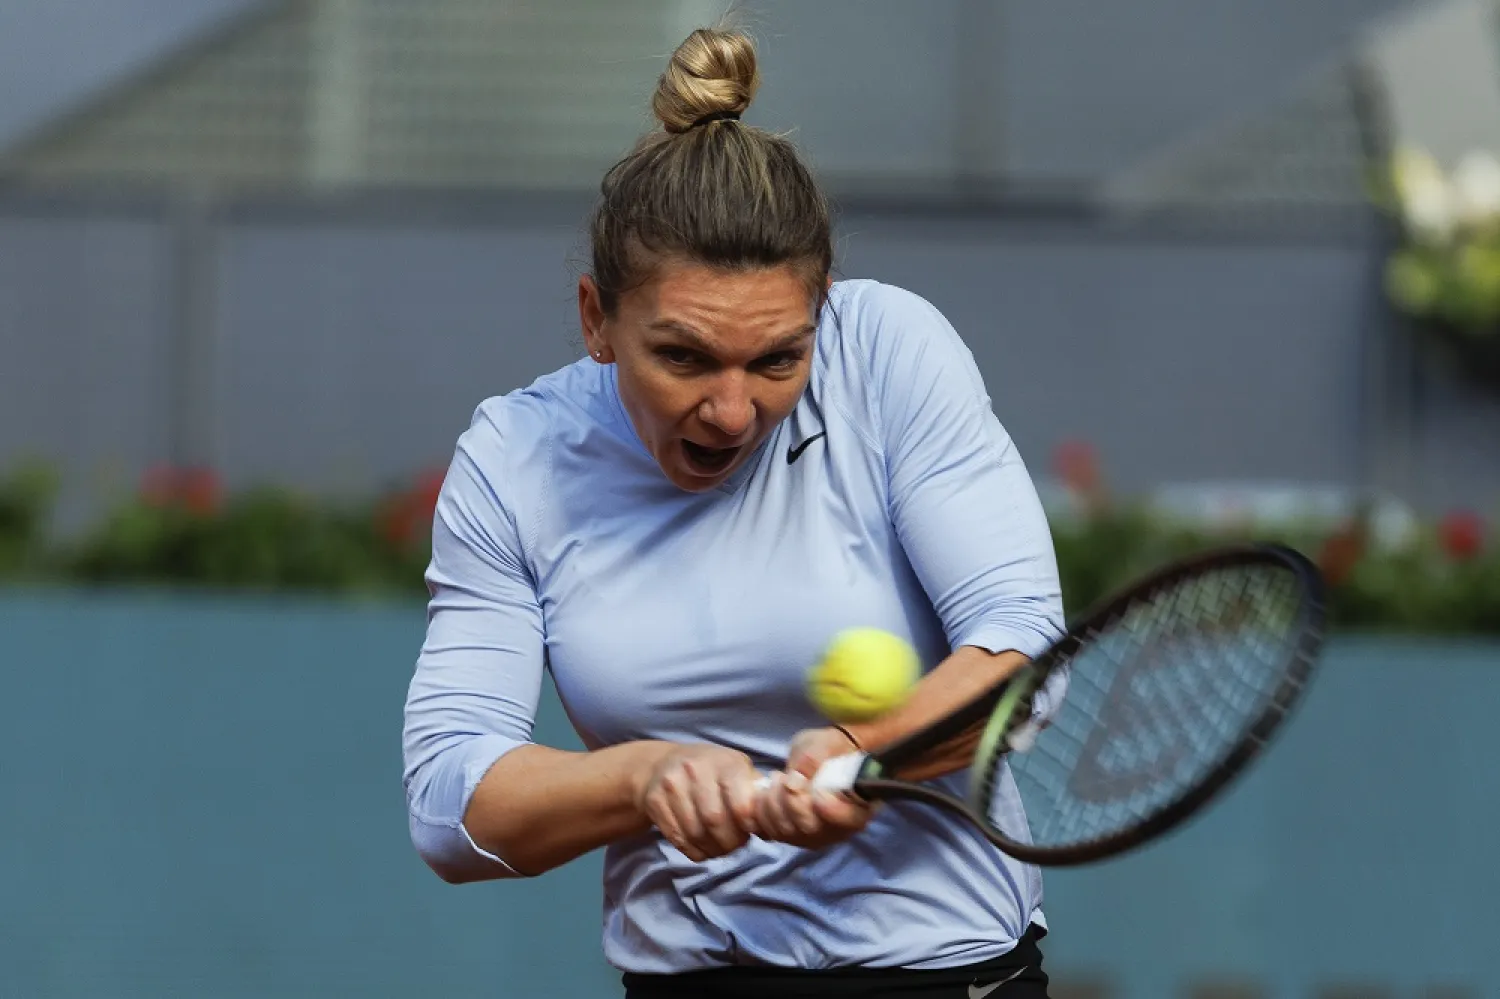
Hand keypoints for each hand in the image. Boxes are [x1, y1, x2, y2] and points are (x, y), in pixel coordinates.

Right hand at [632, 744, 760, 861]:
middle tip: (736, 844)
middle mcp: (695, 769)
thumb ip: (755, 793)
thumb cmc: (711, 771)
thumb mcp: (736, 770)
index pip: (739, 801)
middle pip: (715, 820)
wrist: (663, 764)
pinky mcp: (655, 801)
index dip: (747, 823)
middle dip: (730, 841)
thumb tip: (773, 822)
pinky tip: (704, 847)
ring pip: (696, 833)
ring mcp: (671, 784)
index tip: (750, 830)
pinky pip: (678, 839)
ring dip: (713, 849)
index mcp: (724, 762)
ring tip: (721, 847)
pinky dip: (695, 851)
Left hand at [753, 726, 878, 849]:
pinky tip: (765, 793)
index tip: (817, 793)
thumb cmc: (831, 749)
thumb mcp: (827, 743)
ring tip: (776, 778)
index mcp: (858, 806)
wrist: (820, 757)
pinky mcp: (792, 834)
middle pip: (811, 829)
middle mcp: (837, 828)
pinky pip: (770, 832)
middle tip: (784, 776)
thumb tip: (794, 781)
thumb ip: (815, 758)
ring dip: (773, 804)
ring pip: (787, 832)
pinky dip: (761, 812)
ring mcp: (813, 835)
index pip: (850, 820)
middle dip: (791, 802)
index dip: (833, 811)